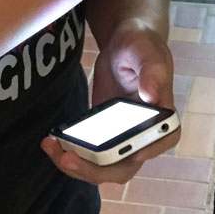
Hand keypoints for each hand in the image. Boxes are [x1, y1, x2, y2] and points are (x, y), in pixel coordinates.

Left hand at [40, 22, 178, 185]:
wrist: (122, 46)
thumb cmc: (141, 44)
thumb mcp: (146, 51)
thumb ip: (152, 72)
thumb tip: (152, 97)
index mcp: (162, 112)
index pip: (165, 139)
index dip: (151, 150)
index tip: (133, 152)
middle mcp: (144, 132)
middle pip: (125, 165)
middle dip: (96, 169)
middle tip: (69, 157)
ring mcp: (121, 137)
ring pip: (103, 166)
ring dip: (76, 166)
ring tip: (51, 147)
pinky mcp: (102, 136)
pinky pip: (88, 155)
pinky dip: (69, 153)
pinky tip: (50, 142)